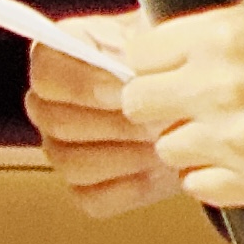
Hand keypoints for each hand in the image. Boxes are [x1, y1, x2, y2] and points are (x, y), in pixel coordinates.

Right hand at [24, 15, 180, 216]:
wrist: (197, 101)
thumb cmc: (174, 64)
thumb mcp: (163, 45)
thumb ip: (140, 53)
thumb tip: (127, 74)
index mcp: (58, 59)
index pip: (46, 70)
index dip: (81, 82)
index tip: (124, 88)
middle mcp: (48, 106)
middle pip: (56, 120)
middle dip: (113, 123)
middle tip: (157, 120)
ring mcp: (61, 150)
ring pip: (72, 163)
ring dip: (125, 155)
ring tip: (166, 143)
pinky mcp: (83, 189)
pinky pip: (93, 198)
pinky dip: (131, 186)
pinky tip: (161, 170)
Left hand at [110, 0, 243, 211]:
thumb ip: (216, 22)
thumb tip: (172, 36)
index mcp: (221, 37)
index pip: (138, 53)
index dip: (151, 58)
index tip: (164, 63)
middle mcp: (220, 89)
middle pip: (138, 104)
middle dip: (158, 98)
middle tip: (184, 96)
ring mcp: (237, 141)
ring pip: (167, 148)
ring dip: (186, 138)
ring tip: (220, 125)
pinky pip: (199, 186)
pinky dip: (211, 173)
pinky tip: (236, 153)